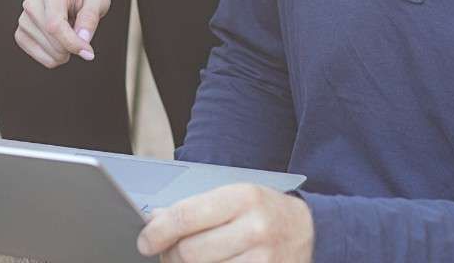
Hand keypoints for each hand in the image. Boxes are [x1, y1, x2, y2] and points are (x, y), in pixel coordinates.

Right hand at [15, 0, 110, 66]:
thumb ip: (91, 16)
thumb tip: (83, 39)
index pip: (55, 25)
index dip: (72, 43)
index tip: (89, 53)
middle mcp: (32, 4)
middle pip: (54, 43)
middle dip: (73, 47)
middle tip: (80, 31)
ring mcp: (24, 20)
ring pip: (50, 55)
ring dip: (66, 51)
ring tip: (68, 30)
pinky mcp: (21, 34)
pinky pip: (44, 59)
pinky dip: (57, 56)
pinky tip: (59, 40)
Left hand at [137, 183, 314, 261]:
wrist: (310, 231)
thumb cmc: (264, 211)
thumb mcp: (234, 196)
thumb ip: (194, 208)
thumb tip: (155, 221)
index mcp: (243, 198)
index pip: (186, 216)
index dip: (157, 231)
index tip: (144, 240)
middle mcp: (255, 228)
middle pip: (190, 252)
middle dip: (170, 254)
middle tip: (167, 252)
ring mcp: (263, 260)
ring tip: (190, 260)